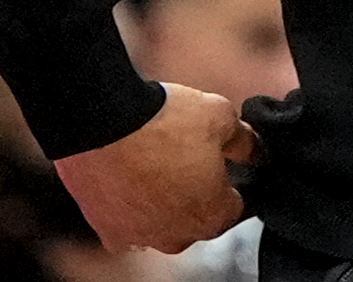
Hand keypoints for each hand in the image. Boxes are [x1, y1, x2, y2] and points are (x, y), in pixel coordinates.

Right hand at [54, 81, 260, 253]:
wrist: (101, 120)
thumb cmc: (163, 121)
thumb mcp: (222, 116)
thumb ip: (243, 140)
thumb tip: (251, 149)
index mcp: (211, 216)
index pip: (233, 207)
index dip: (231, 181)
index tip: (222, 162)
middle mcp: (175, 237)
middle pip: (194, 218)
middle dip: (195, 191)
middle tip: (185, 155)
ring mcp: (138, 236)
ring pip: (159, 221)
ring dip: (161, 199)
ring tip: (154, 159)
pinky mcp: (105, 228)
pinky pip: (125, 220)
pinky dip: (128, 202)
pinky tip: (128, 173)